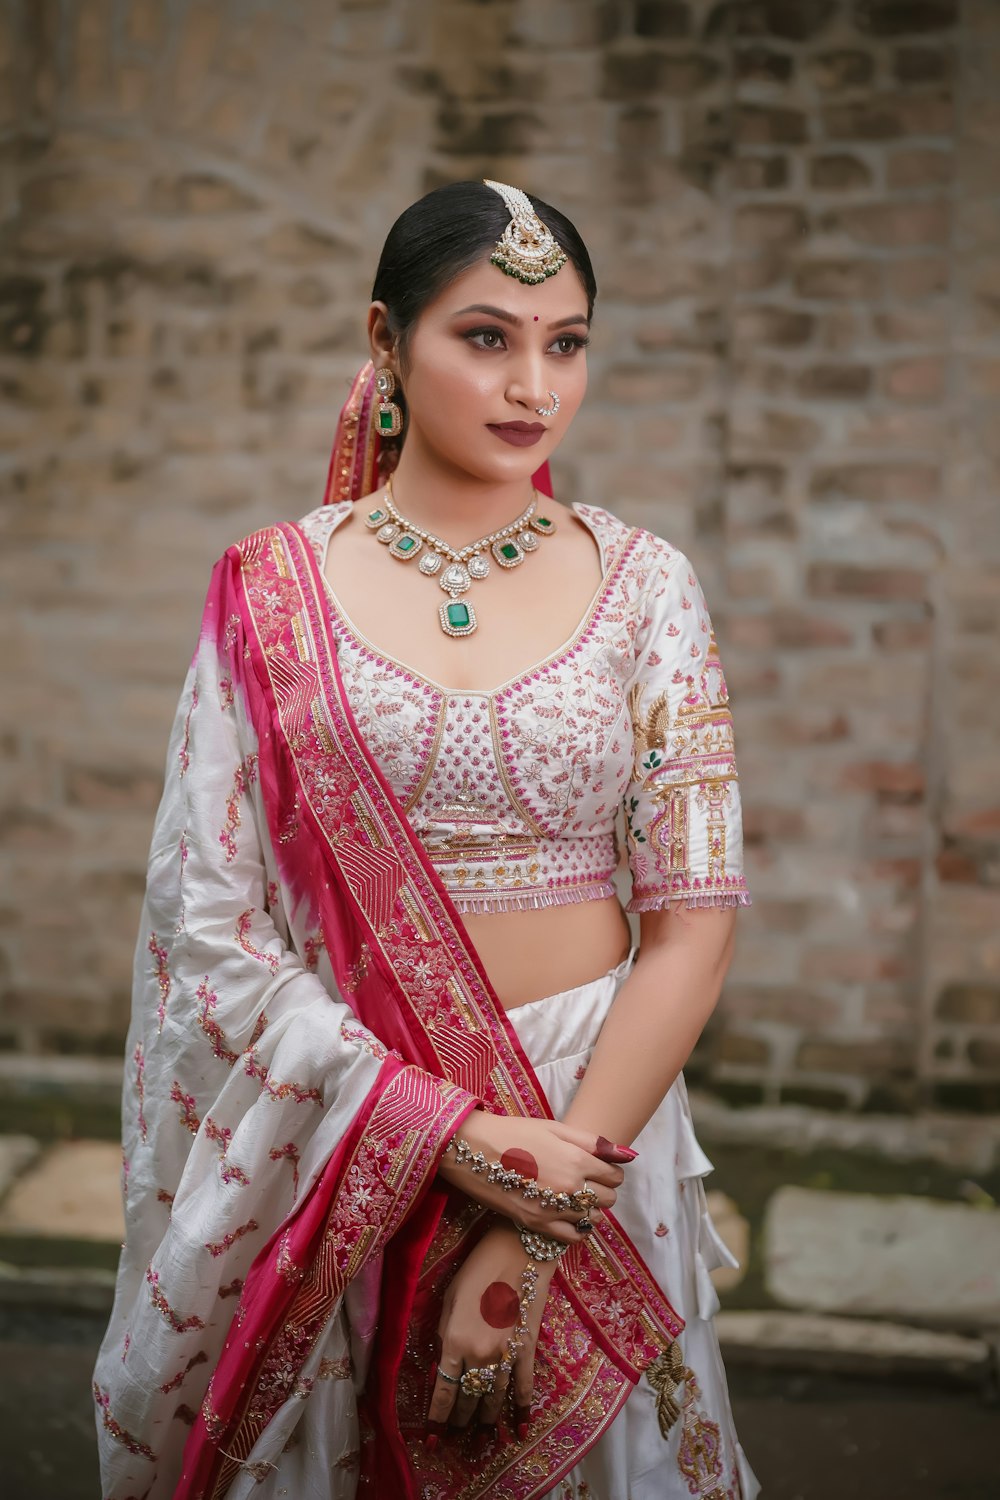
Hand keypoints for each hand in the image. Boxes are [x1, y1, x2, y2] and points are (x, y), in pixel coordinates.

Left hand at [426, 1220, 555, 1447]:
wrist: (518, 1250)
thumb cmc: (477, 1267)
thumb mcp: (450, 1297)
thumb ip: (446, 1334)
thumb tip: (447, 1359)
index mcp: (455, 1342)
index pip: (444, 1391)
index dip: (438, 1418)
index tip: (433, 1438)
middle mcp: (480, 1355)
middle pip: (469, 1398)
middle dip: (460, 1420)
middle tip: (456, 1436)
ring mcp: (506, 1355)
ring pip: (494, 1398)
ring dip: (486, 1420)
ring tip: (481, 1439)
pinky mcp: (527, 1349)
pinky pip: (524, 1386)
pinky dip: (522, 1408)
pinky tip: (520, 1427)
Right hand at [436, 1111, 634, 1245]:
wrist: (472, 1149)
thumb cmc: (514, 1132)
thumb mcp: (554, 1127)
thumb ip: (593, 1141)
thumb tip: (627, 1155)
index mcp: (577, 1160)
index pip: (615, 1176)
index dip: (610, 1172)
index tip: (598, 1168)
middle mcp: (570, 1188)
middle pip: (608, 1199)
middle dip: (602, 1190)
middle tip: (584, 1180)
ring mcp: (554, 1209)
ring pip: (593, 1219)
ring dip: (590, 1209)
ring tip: (573, 1196)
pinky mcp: (537, 1224)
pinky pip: (573, 1237)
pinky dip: (577, 1228)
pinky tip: (567, 1215)